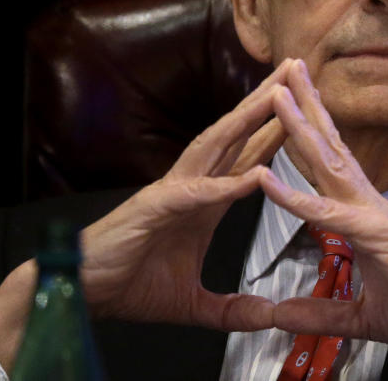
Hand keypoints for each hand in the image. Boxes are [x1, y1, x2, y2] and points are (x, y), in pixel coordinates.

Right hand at [0, 59, 297, 370]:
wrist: (81, 292)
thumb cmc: (130, 284)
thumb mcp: (195, 304)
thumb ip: (232, 309)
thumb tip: (267, 316)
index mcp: (205, 201)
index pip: (248, 157)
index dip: (276, 130)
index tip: (306, 108)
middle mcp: (192, 187)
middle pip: (236, 136)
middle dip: (267, 103)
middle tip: (297, 70)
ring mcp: (172, 194)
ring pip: (216, 147)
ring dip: (247, 120)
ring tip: (276, 94)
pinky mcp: (154, 210)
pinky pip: (195, 194)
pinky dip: (225, 184)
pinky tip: (253, 175)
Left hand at [260, 60, 387, 379]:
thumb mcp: (361, 316)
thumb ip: (319, 315)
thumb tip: (279, 316)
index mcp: (364, 214)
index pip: (330, 166)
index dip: (309, 135)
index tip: (290, 105)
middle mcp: (367, 203)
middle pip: (328, 146)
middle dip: (305, 106)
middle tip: (283, 68)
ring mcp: (371, 213)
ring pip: (327, 160)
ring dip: (299, 124)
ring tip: (276, 89)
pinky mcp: (373, 232)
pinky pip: (326, 212)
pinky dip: (293, 196)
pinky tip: (264, 177)